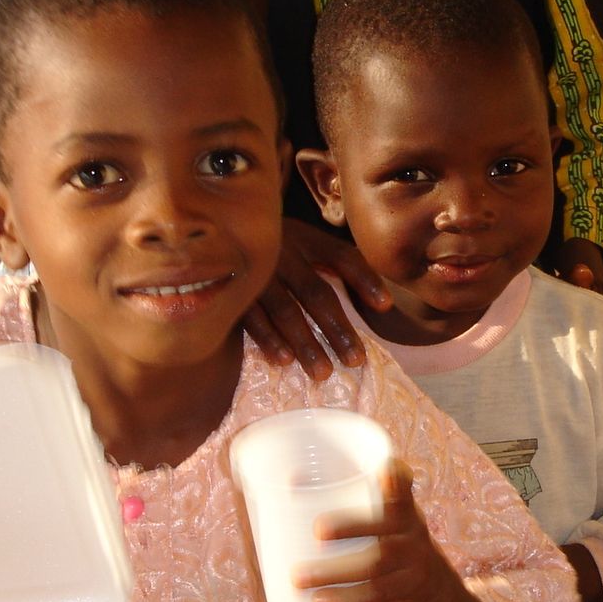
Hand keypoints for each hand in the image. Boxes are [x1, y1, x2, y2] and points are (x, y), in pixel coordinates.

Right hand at [243, 218, 392, 380]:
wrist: (216, 228)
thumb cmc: (279, 247)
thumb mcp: (307, 245)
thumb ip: (340, 266)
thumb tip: (383, 303)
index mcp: (307, 239)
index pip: (342, 257)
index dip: (364, 279)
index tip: (386, 305)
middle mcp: (284, 253)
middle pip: (316, 293)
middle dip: (337, 328)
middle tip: (356, 360)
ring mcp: (257, 272)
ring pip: (286, 311)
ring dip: (305, 343)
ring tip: (324, 373)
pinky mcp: (232, 290)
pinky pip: (251, 318)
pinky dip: (268, 339)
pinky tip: (284, 360)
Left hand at [302, 461, 509, 601]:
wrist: (433, 586)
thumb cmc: (391, 540)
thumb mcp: (384, 519)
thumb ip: (349, 501)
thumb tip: (290, 481)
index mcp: (404, 510)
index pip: (403, 489)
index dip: (397, 478)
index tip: (383, 469)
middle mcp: (413, 532)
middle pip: (384, 528)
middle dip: (352, 528)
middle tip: (317, 531)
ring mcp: (414, 563)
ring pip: (376, 567)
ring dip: (335, 574)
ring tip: (299, 579)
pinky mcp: (407, 591)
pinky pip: (376, 597)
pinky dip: (346, 601)